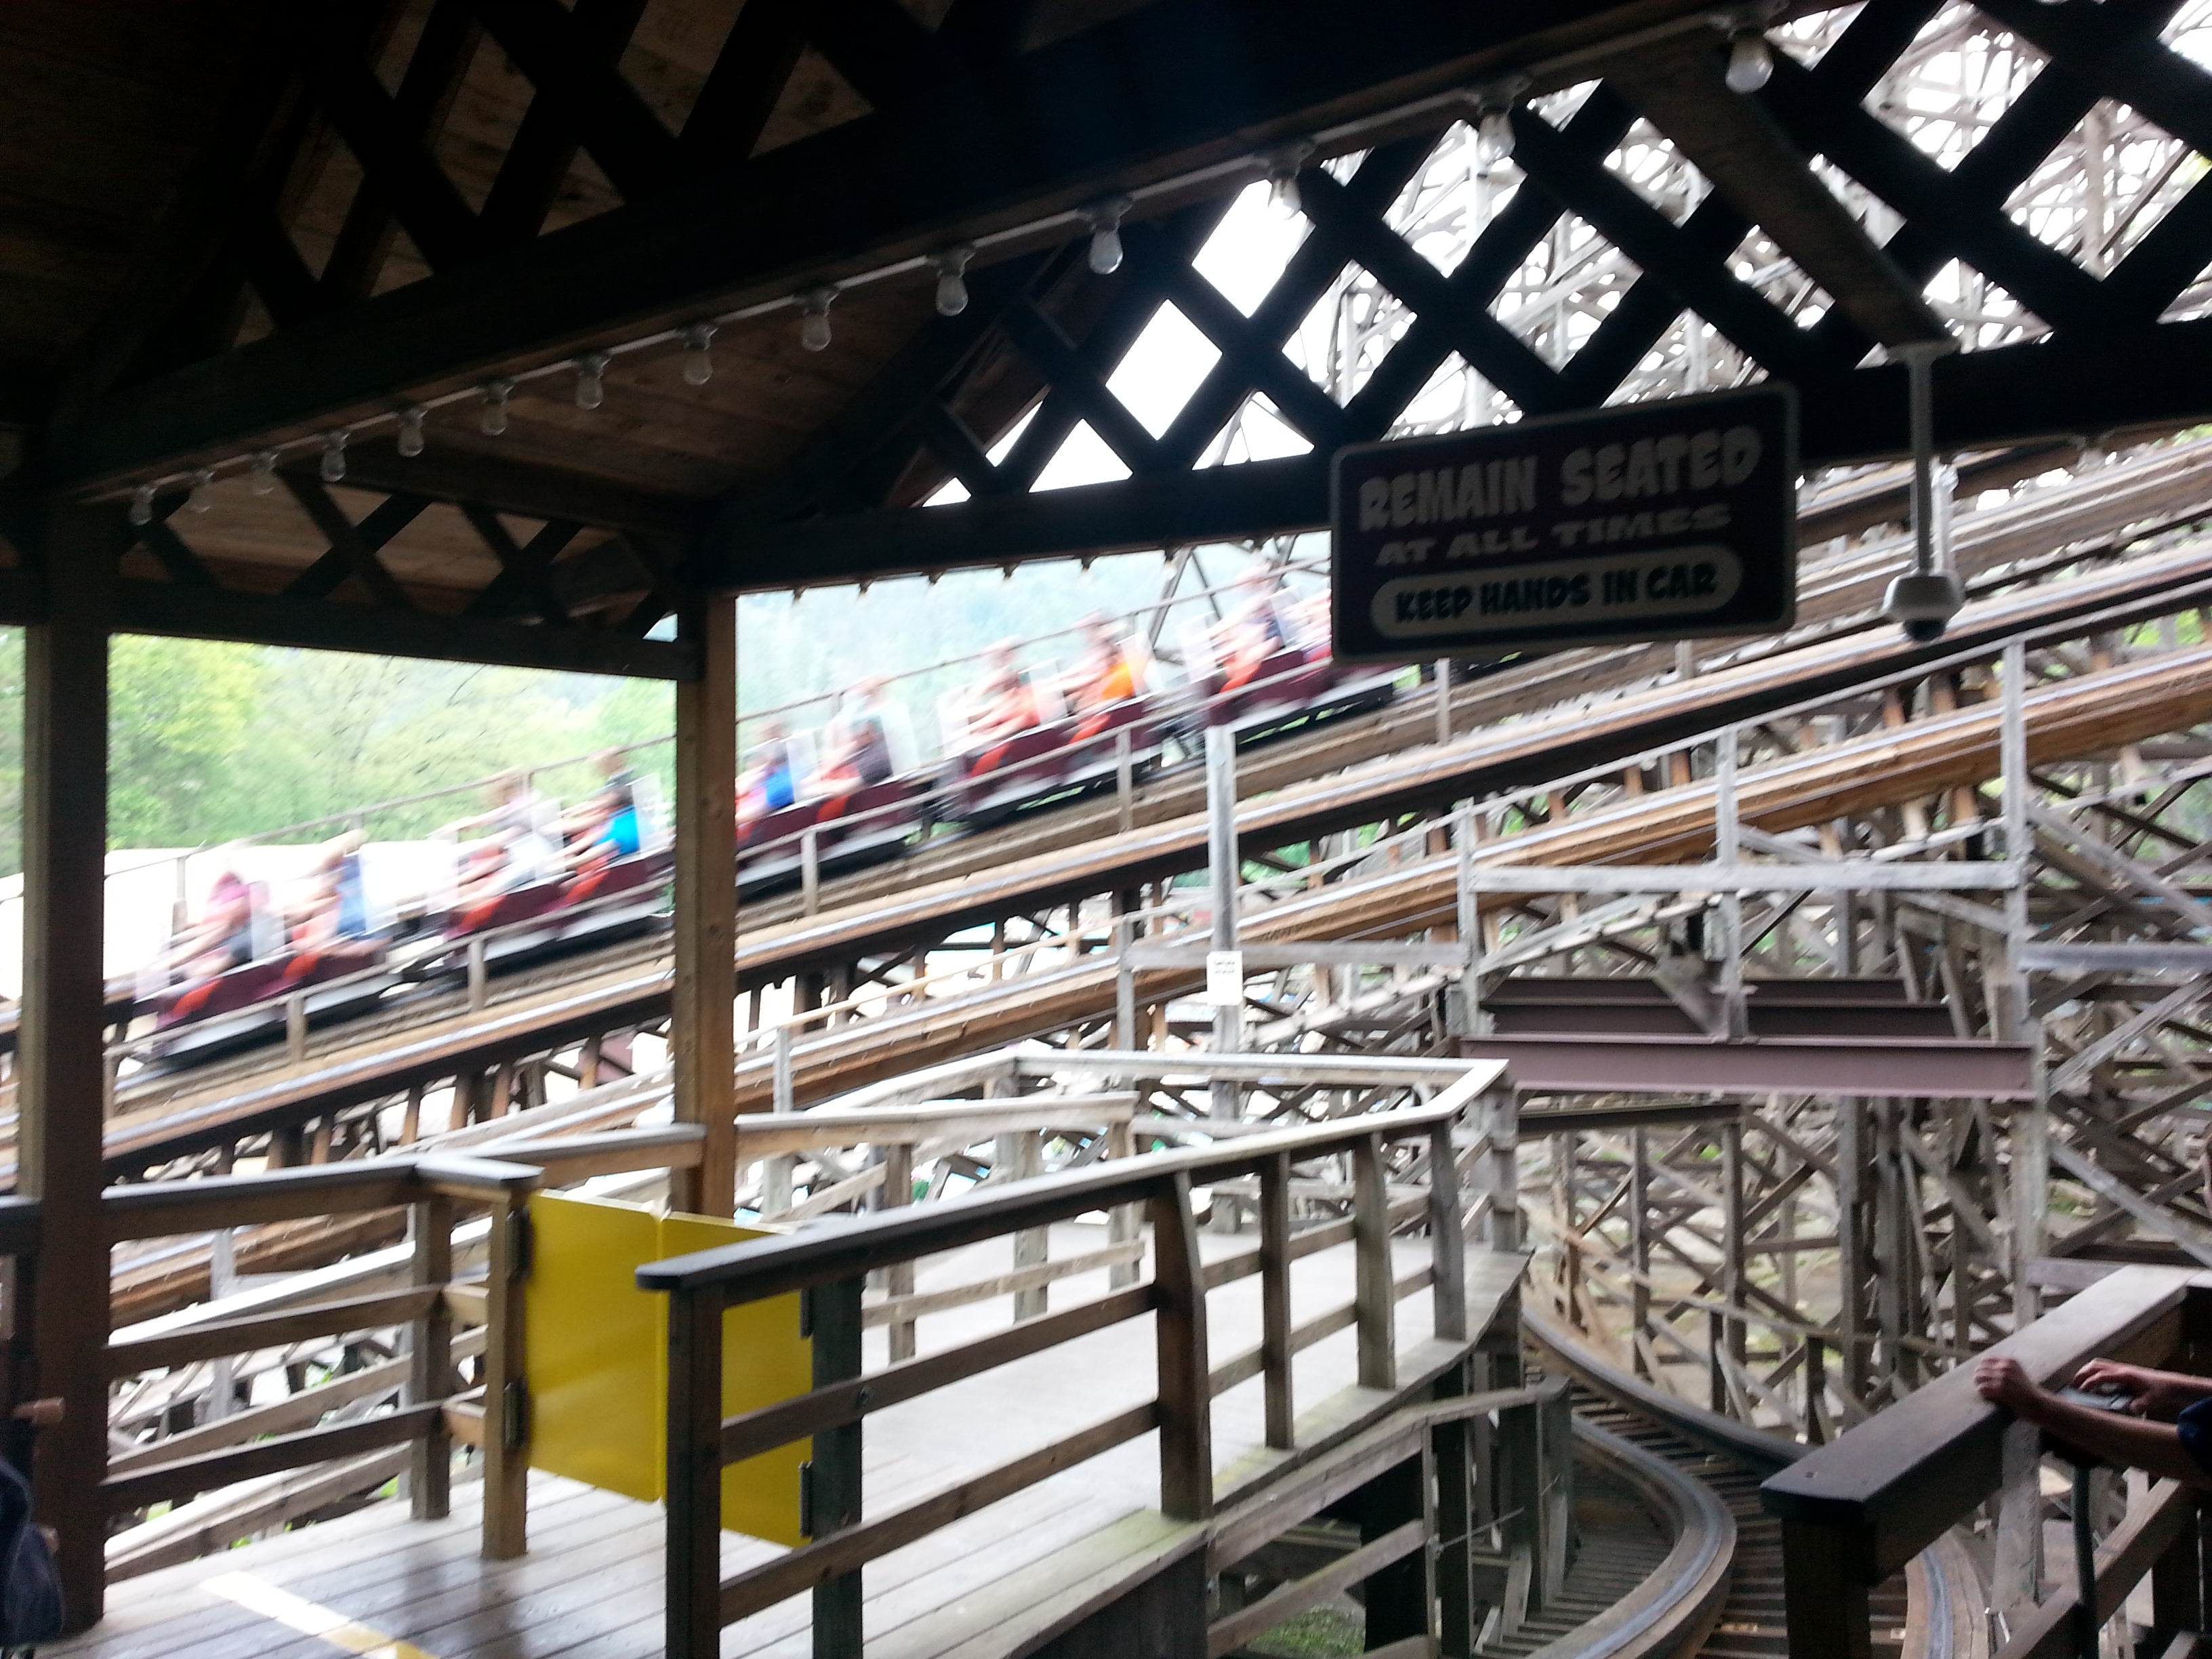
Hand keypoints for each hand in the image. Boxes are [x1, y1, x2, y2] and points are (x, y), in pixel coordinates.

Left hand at [1975, 1356, 2050, 1422]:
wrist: (2040, 1404)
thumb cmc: (2028, 1392)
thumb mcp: (2017, 1374)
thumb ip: (2005, 1369)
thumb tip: (1984, 1370)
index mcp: (2009, 1361)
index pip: (1985, 1361)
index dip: (1982, 1370)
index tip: (1984, 1378)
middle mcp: (2005, 1366)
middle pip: (1980, 1369)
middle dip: (1979, 1378)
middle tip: (1982, 1386)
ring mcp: (2003, 1377)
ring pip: (1979, 1377)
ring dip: (1979, 1385)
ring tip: (1984, 1392)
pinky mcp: (2001, 1389)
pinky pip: (1982, 1388)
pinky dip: (1982, 1393)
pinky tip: (1986, 1396)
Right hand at [2074, 1360, 2202, 1417]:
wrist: (2170, 1384)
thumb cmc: (2160, 1391)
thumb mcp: (2152, 1400)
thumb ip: (2141, 1404)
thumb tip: (2132, 1410)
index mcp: (2125, 1375)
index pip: (2101, 1376)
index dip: (2089, 1382)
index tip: (2080, 1390)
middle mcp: (2121, 1368)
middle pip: (2095, 1366)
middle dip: (2081, 1374)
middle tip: (2073, 1385)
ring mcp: (2121, 1368)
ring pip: (2097, 1364)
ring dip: (2085, 1371)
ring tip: (2078, 1382)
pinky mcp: (2122, 1370)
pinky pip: (2103, 1366)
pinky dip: (2093, 1371)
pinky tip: (2092, 1381)